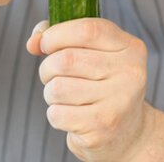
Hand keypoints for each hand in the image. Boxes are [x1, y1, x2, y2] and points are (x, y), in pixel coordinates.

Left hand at [27, 18, 154, 160]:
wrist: (128, 134)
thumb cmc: (101, 86)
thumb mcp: (92, 54)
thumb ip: (61, 37)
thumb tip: (33, 42)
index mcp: (130, 48)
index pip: (87, 30)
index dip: (56, 34)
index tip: (44, 44)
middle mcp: (130, 74)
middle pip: (65, 60)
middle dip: (47, 68)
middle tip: (53, 77)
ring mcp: (118, 103)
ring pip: (57, 87)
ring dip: (50, 93)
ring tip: (66, 98)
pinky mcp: (102, 128)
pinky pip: (57, 114)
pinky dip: (55, 115)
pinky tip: (73, 117)